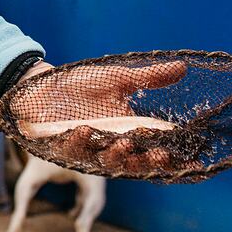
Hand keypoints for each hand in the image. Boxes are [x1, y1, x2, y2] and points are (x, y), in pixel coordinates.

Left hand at [9, 60, 186, 173]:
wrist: (40, 84)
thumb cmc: (80, 84)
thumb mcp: (117, 78)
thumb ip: (148, 78)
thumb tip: (182, 67)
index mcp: (126, 134)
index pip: (153, 152)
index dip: (171, 159)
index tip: (190, 159)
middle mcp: (108, 147)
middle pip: (133, 164)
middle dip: (146, 162)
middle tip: (160, 155)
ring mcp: (85, 149)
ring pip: (104, 161)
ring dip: (114, 155)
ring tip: (123, 142)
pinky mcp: (59, 146)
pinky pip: (70, 150)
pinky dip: (77, 142)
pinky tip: (83, 130)